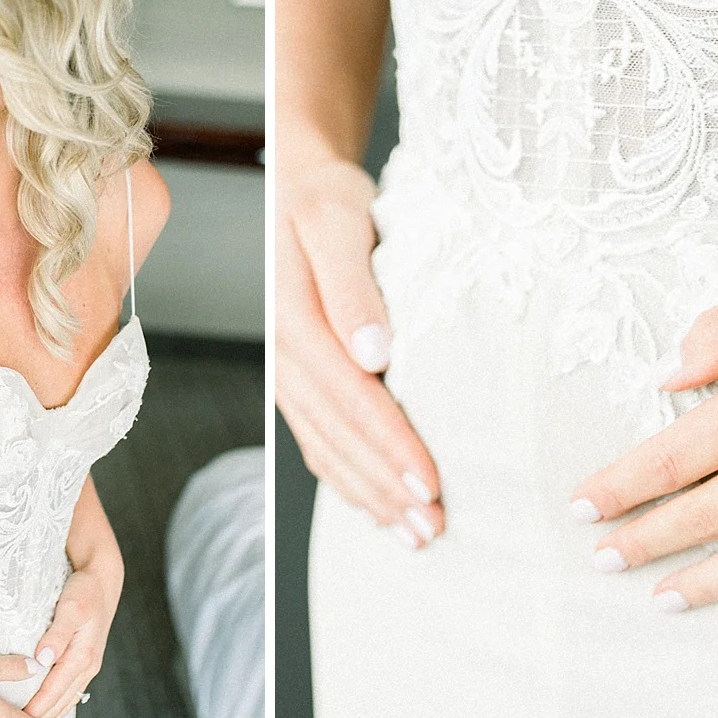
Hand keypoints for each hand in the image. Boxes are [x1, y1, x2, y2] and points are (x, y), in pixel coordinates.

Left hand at [25, 562, 120, 717]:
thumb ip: (57, 633)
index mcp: (82, 656)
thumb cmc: (84, 591)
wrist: (102, 581)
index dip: (35, 710)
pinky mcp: (83, 661)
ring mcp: (87, 666)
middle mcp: (86, 666)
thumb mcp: (71, 607)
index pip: (53, 691)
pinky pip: (68, 691)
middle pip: (60, 702)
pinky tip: (45, 714)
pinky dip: (57, 706)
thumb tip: (43, 659)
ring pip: (65, 700)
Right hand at [276, 156, 442, 544]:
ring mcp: (287, 373)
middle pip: (337, 435)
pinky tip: (375, 506)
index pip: (350, 398)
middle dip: (385, 487)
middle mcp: (284, 354)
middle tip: (434, 528)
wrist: (298, 184)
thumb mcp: (340, 220)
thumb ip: (353, 286)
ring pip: (325, 448)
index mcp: (294, 319)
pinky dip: (346, 480)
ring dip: (368, 496)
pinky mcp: (297, 380)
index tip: (431, 482)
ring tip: (414, 534)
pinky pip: (316, 441)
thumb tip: (373, 353)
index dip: (390, 446)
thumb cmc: (327, 196)